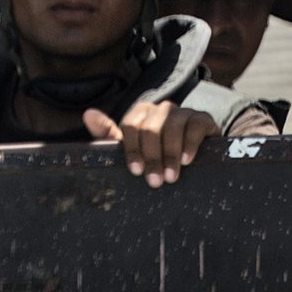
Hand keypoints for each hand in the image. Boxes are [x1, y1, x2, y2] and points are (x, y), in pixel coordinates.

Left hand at [84, 101, 218, 187]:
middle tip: (155, 182)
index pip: (131, 125)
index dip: (132, 149)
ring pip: (172, 126)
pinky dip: (190, 144)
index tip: (136, 171)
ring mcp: (183, 112)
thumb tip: (88, 114)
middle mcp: (161, 109)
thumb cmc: (156, 154)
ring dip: (170, 154)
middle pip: (151, 127)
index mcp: (141, 113)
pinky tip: (187, 161)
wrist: (195, 158)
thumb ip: (109, 135)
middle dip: (152, 157)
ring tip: (171, 177)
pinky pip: (195, 125)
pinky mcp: (203, 119)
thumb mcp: (132, 148)